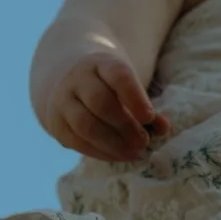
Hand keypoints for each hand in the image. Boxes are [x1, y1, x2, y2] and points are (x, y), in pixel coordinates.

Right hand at [45, 49, 169, 161]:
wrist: (67, 78)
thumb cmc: (108, 85)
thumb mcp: (128, 86)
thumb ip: (147, 107)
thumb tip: (164, 128)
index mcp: (100, 63)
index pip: (118, 76)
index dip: (135, 97)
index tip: (150, 117)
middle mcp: (77, 78)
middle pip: (100, 102)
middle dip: (125, 125)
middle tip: (144, 141)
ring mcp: (62, 100)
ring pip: (85, 124)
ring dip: (112, 143)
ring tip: (134, 153)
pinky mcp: (56, 123)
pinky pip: (76, 141)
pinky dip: (99, 152)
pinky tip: (118, 156)